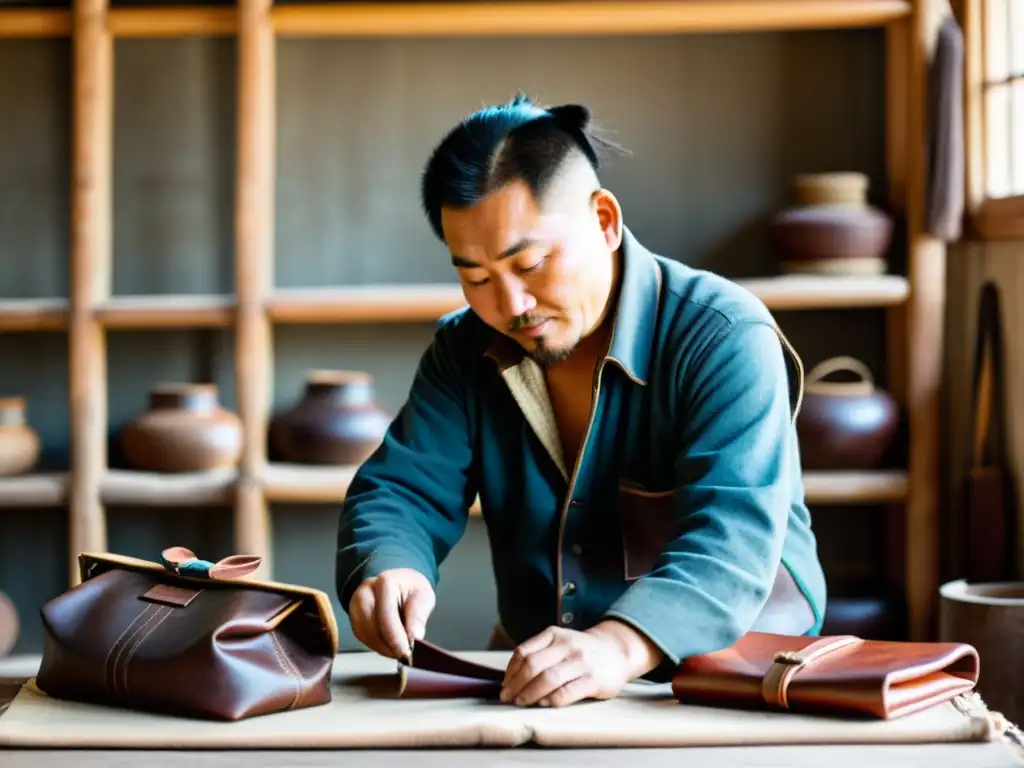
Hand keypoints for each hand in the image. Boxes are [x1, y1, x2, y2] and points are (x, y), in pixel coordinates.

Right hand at [348, 568, 434, 660]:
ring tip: (398, 652)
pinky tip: (388, 648)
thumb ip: (418, 615)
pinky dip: (375, 645)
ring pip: (364, 632)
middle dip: (387, 644)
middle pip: (371, 623)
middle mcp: (366, 591)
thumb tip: (415, 636)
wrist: (399, 583)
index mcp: (385, 582)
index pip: (386, 613)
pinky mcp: (353, 616)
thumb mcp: (423, 596)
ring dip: (381, 647)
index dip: (395, 636)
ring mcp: (356, 604)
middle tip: (404, 655)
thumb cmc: (411, 589)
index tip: (406, 651)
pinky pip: (361, 636)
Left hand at [500, 621, 662, 707]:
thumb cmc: (580, 651)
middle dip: (515, 685)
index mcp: (554, 634)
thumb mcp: (559, 642)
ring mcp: (581, 662)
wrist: (616, 651)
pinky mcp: (593, 680)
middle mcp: (567, 645)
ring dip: (529, 695)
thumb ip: (538, 653)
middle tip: (508, 699)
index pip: (523, 652)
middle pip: (532, 666)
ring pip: (547, 679)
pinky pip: (566, 692)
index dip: (509, 672)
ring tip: (521, 703)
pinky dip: (550, 701)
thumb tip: (510, 679)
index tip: (504, 686)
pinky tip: (543, 704)